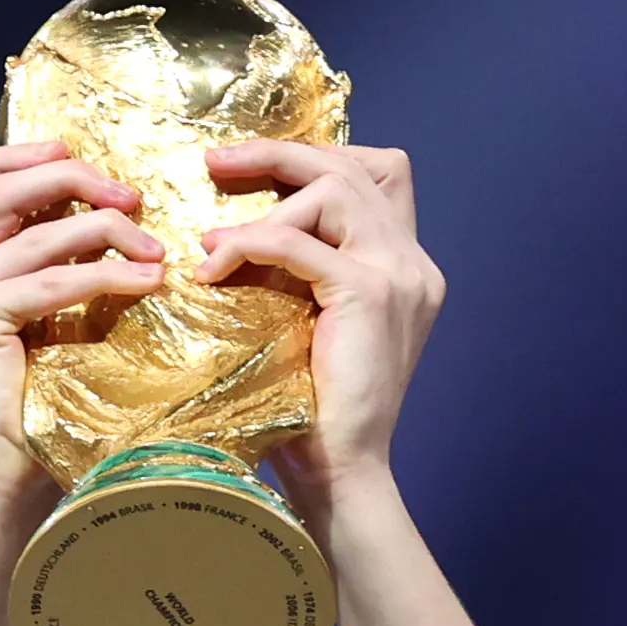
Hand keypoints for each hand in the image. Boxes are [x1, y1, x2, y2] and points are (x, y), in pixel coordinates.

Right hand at [0, 141, 163, 516]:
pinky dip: (105, 274)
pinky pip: (52, 280)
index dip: (12, 156)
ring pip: (31, 231)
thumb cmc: (21, 422)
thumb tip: (95, 221)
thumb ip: (29, 278)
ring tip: (152, 244)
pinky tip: (145, 280)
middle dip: (67, 178)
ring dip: (102, 228)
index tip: (69, 154)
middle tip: (129, 195)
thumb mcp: (20, 334)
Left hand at [197, 139, 441, 495]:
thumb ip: (302, 272)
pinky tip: (215, 268)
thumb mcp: (309, 322)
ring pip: (335, 189)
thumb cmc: (311, 410)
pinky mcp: (371, 293)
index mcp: (407, 268)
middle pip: (356, 166)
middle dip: (280, 153)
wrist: (341, 472)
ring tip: (213, 240)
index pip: (379, 174)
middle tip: (215, 160)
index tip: (255, 168)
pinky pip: (299, 242)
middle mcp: (413, 263)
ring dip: (265, 204)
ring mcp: (399, 275)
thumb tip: (239, 227)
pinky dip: (249, 245)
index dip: (319, 157)